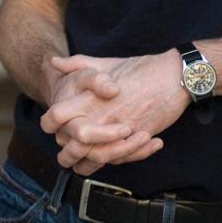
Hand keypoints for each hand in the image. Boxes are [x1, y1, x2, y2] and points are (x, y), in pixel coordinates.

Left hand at [41, 50, 189, 174]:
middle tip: (69, 147)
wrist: (172, 76)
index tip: (53, 123)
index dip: (49, 122)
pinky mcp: (135, 142)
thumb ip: (77, 64)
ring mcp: (118, 133)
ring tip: (89, 155)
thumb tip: (54, 61)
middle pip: (70, 147)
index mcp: (89, 99)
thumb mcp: (105, 63)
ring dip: (88, 161)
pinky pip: (118, 159)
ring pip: (93, 159)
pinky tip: (111, 154)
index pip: (55, 117)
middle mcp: (101, 118)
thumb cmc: (139, 68)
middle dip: (66, 151)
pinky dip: (112, 160)